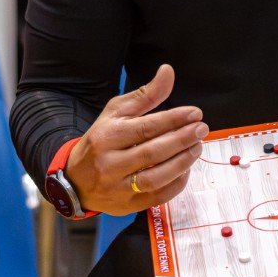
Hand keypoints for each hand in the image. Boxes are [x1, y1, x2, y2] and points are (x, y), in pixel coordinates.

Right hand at [67, 64, 206, 214]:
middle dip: (182, 140)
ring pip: (155, 177)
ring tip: (197, 147)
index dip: (173, 120)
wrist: (75, 180)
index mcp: (107, 136)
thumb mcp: (116, 113)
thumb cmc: (101, 140)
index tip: (195, 113)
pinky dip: (176, 184)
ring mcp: (118, 187)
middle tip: (201, 129)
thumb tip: (168, 71)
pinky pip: (157, 197)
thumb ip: (145, 95)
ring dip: (182, 162)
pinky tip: (186, 169)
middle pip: (152, 153)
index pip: (145, 128)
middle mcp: (110, 163)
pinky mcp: (127, 205)